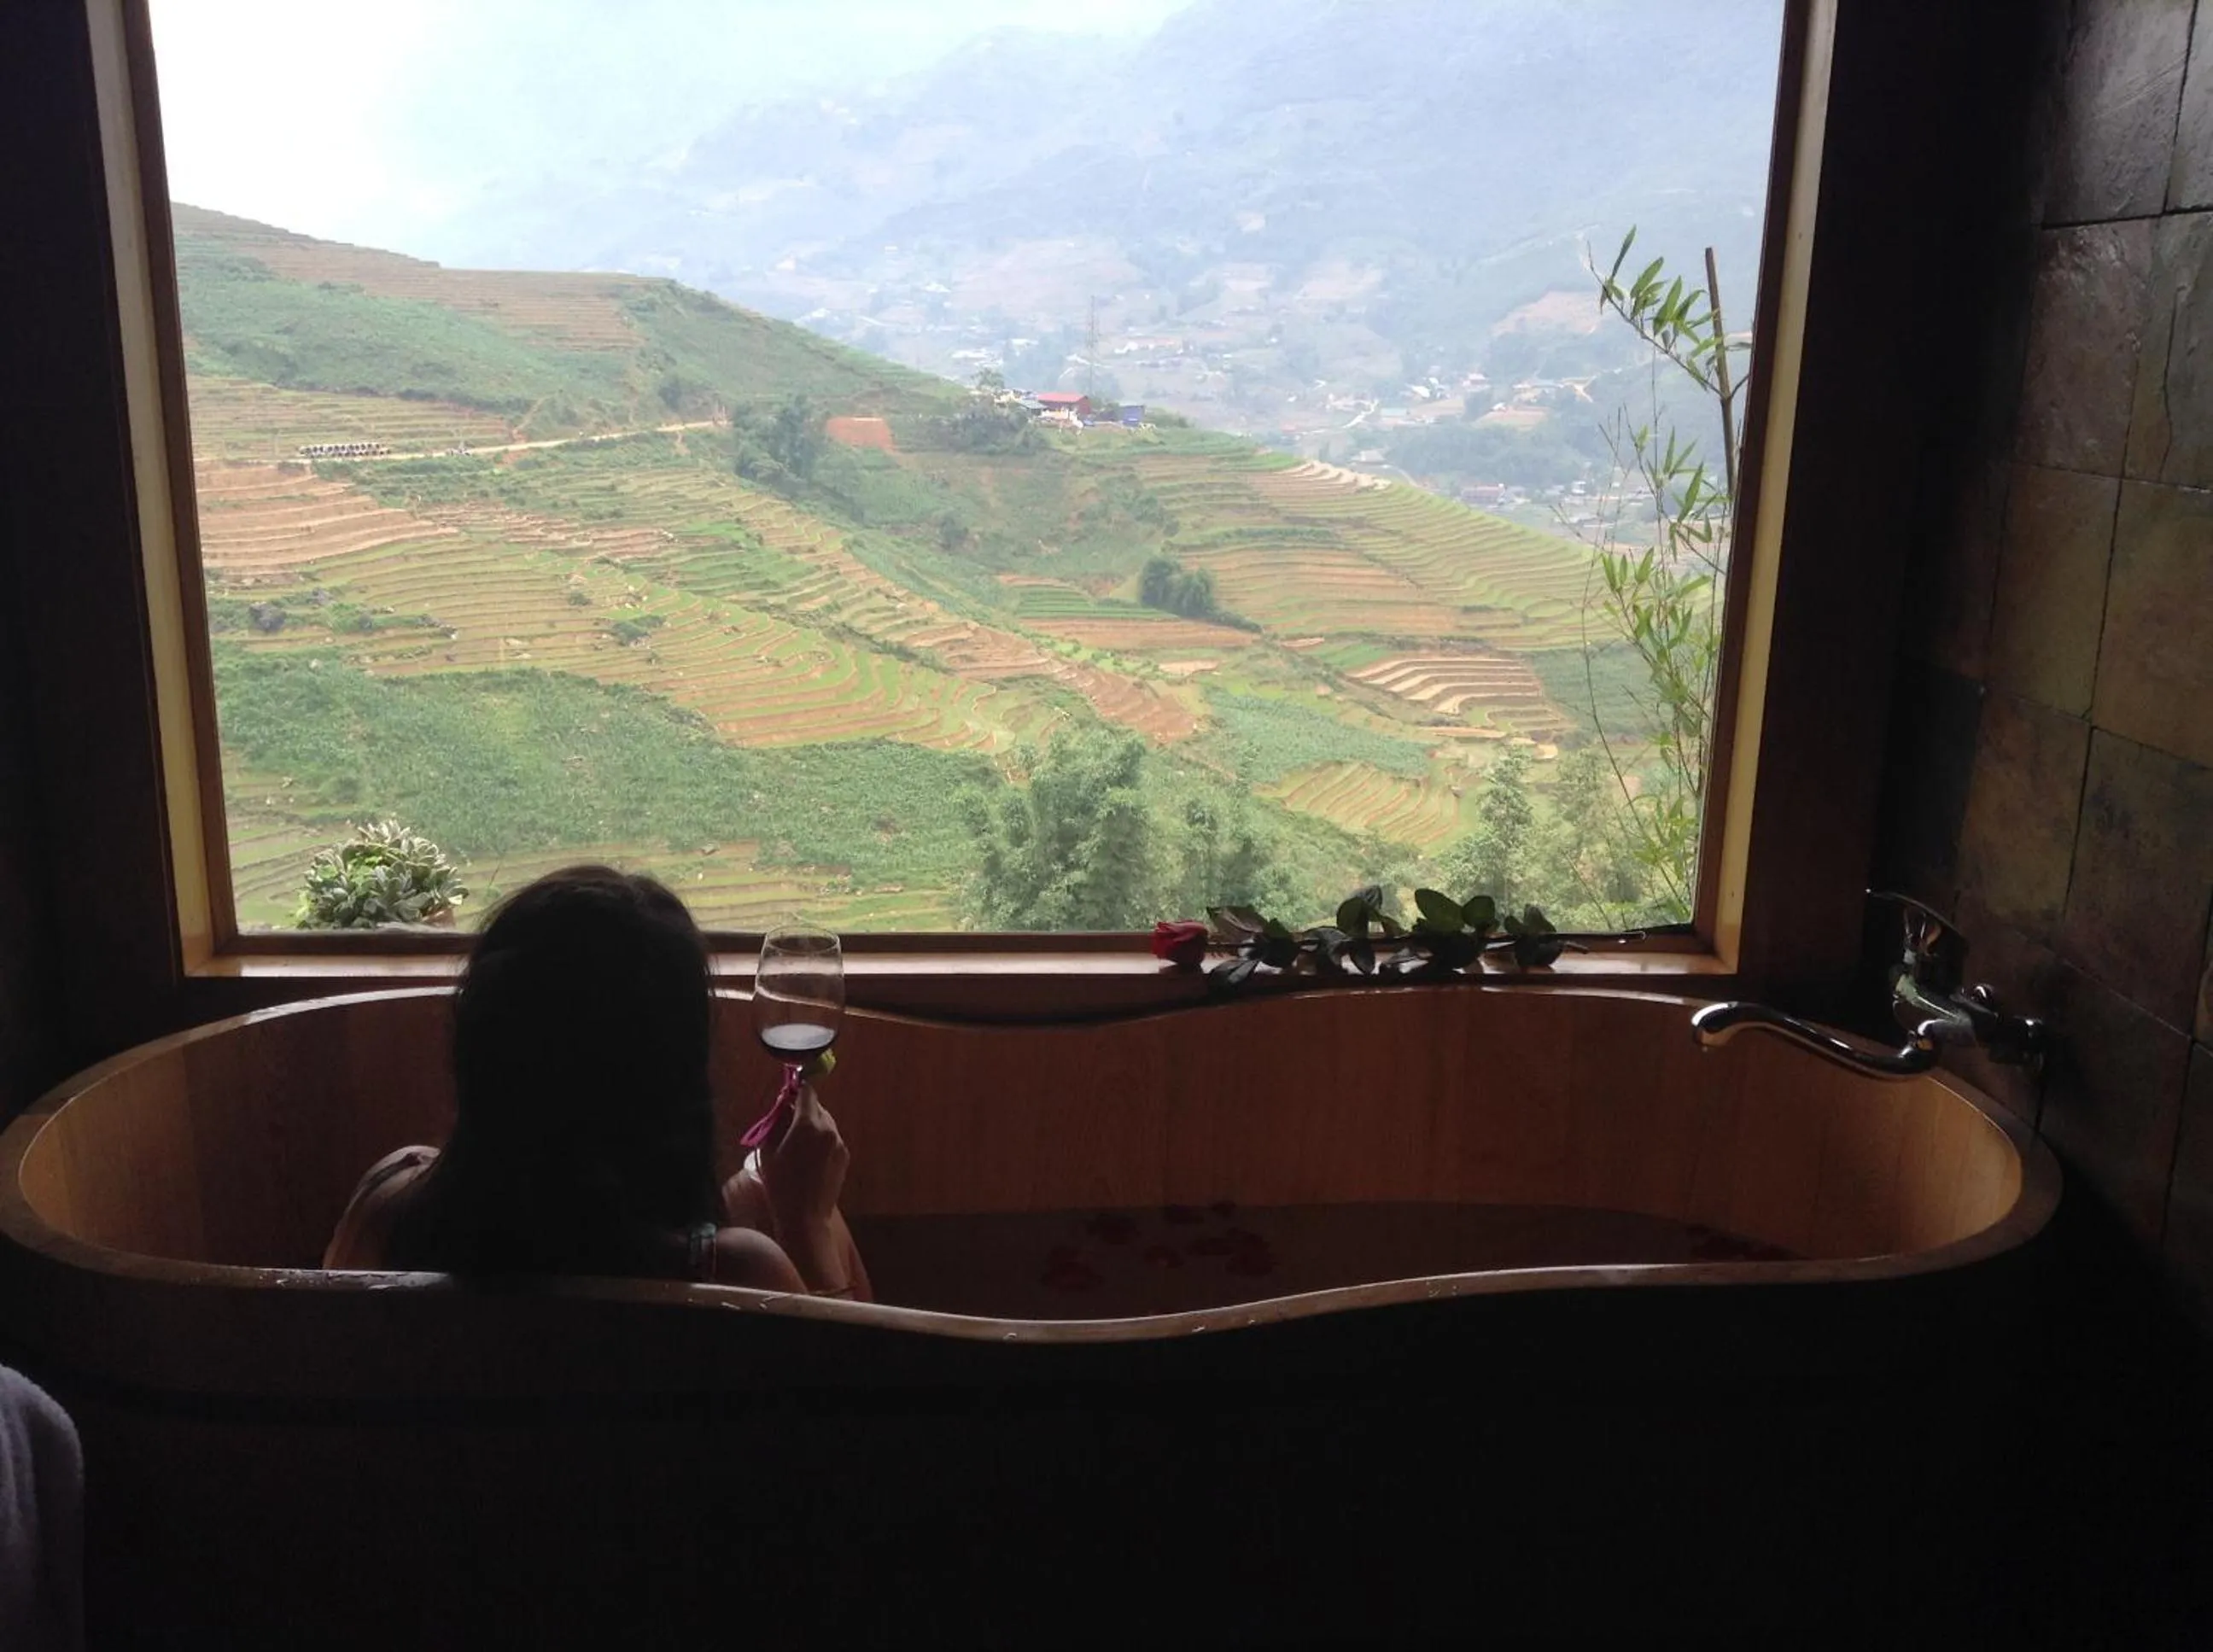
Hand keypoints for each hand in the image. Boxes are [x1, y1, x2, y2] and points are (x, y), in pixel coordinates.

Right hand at [758, 1080, 847, 1235]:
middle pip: (817, 1108)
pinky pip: (831, 1140)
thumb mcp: (768, 1151)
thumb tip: (782, 1106)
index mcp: (807, 1124)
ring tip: (797, 1146)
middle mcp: (828, 1129)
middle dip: (803, 1111)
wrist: (804, 1217)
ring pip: (826, 1124)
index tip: (788, 1094)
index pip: (807, 1092)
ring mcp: (839, 1143)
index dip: (797, 1090)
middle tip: (787, 1125)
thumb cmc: (780, 1185)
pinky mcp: (845, 1157)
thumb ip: (775, 1123)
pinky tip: (809, 1160)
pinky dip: (821, 1142)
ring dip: (813, 1127)